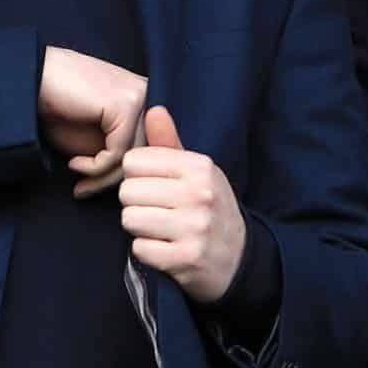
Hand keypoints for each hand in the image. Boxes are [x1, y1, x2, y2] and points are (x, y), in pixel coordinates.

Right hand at [37, 47, 147, 197]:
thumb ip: (114, 152)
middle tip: (83, 190)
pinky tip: (74, 163)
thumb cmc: (55, 105)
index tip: (90, 186)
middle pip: (143, 154)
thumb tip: (131, 181)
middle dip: (111, 179)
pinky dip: (94, 167)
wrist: (30, 76)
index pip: (146, 148)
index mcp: (142, 100)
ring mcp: (139, 98)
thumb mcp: (91, 136)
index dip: (119, 173)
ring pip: (133, 156)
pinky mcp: (125, 105)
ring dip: (102, 178)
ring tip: (78, 181)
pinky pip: (118, 153)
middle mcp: (147, 96)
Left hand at [119, 106, 247, 303]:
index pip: (134, 161)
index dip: (137, 176)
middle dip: (135, 203)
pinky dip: (147, 251)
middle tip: (157, 210)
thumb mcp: (197, 172)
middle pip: (128, 191)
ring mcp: (194, 227)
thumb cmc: (210, 207)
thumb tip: (154, 109)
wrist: (239, 258)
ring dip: (139, 228)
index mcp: (200, 167)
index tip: (154, 186)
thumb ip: (170, 143)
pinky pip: (139, 248)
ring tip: (160, 228)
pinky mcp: (185, 258)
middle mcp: (199, 194)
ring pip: (130, 219)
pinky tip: (165, 248)